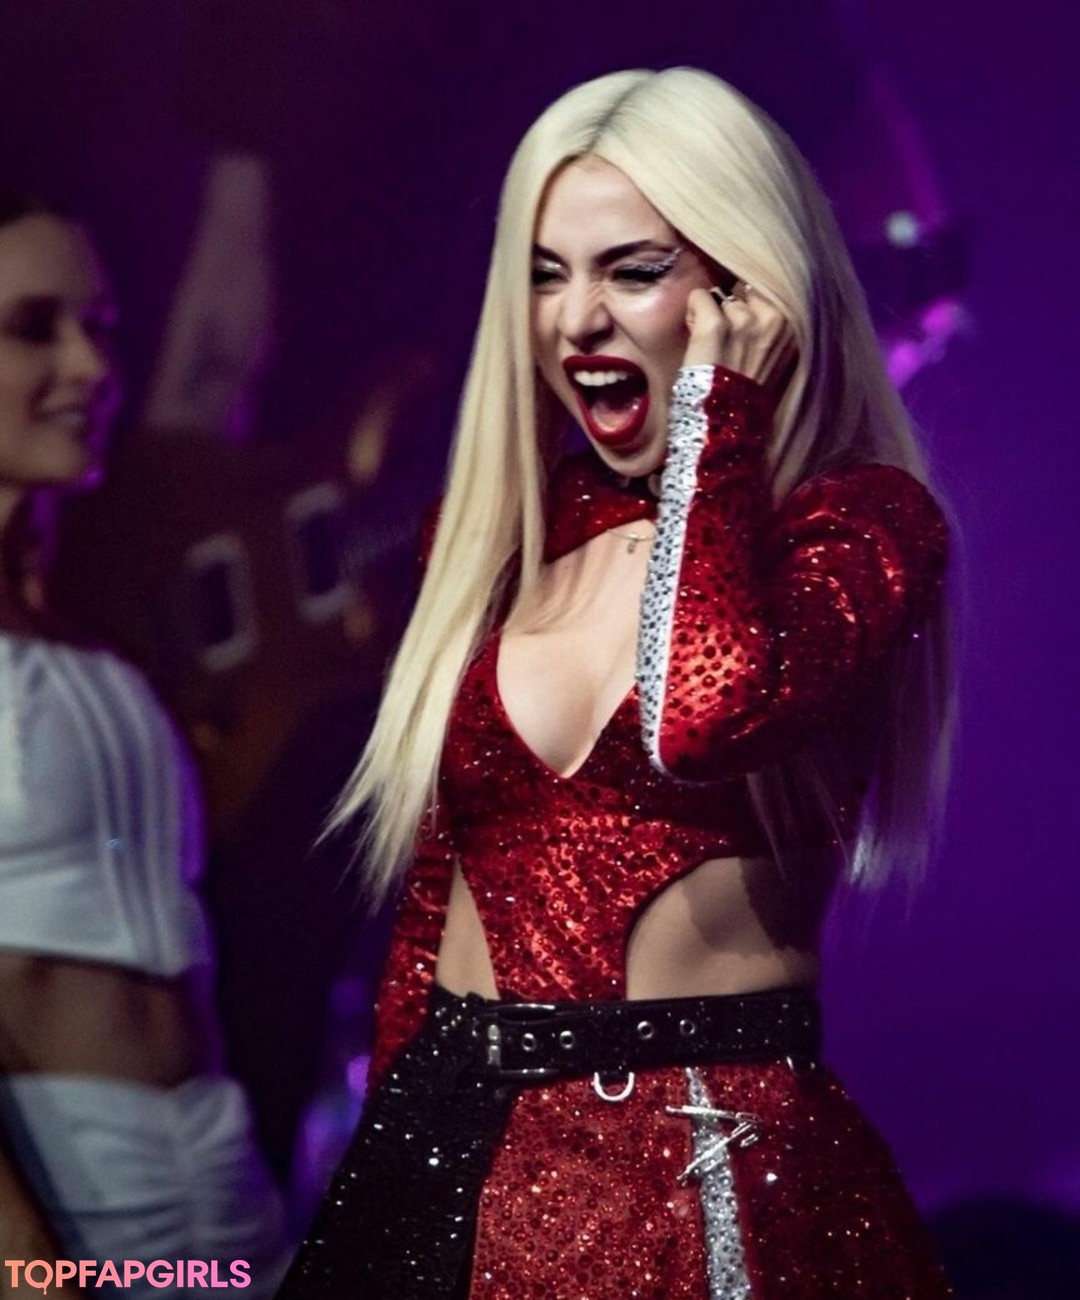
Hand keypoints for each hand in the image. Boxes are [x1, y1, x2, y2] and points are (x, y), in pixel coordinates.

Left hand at [682, 284, 796, 401]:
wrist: (728, 428)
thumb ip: (773, 326)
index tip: (743, 325)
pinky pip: (700, 297)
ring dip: (711, 313)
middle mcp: (774, 318)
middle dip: (733, 306)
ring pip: (721, 295)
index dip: (750, 302)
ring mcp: (744, 321)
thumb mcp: (778, 354)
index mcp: (794, 324)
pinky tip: (697, 337)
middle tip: (727, 337)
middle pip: (745, 288)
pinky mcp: (715, 327)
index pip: (769, 286)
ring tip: (712, 343)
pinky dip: (694, 313)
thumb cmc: (749, 394)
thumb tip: (751, 295)